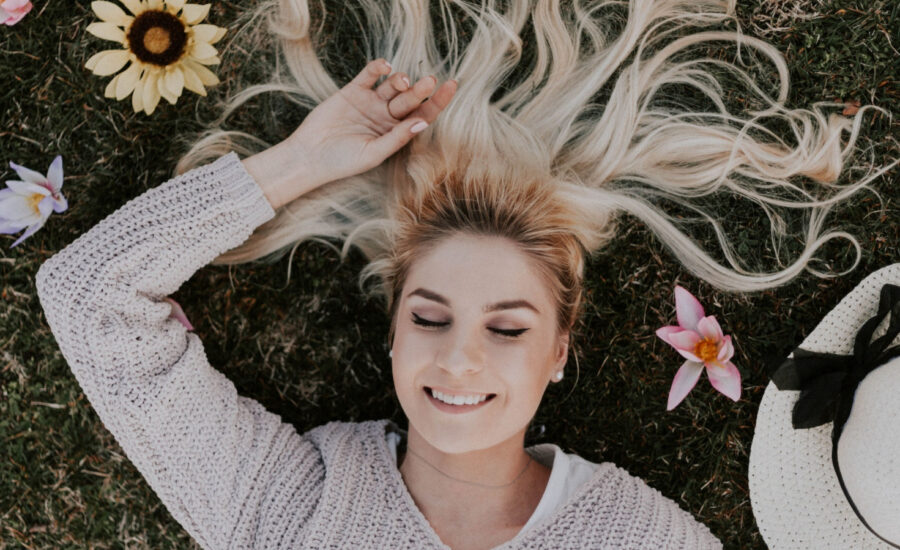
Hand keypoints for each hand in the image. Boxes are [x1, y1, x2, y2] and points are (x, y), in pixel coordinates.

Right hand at [246, 58, 457, 208]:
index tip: (451, 86)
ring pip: (392, 86)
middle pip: (410, 99)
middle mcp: (386, 116)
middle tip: (429, 81)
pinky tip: (385, 67)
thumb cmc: (343, 162)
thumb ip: (397, 137)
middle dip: (420, 90)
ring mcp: (370, 102)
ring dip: (400, 80)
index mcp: (396, 132)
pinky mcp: (352, 91)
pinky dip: (378, 68)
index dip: (438, 101)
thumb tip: (423, 122)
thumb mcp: (374, 153)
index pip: (423, 114)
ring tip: (402, 82)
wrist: (310, 156)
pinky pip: (369, 75)